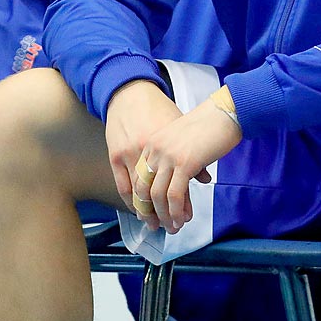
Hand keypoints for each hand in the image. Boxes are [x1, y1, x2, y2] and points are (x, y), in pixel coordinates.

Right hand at [104, 79, 183, 216]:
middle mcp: (150, 154)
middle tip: (172, 227)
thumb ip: (192, 154)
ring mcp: (130, 155)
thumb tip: (205, 178)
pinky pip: (123, 186)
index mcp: (169, 148)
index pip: (178, 184)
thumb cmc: (158, 110)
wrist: (131, 93)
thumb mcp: (180, 129)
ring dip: (147, 212)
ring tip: (155, 224)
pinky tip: (138, 210)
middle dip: (165, 214)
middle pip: (158, 194)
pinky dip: (131, 201)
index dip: (182, 204)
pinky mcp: (115, 156)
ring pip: (140, 194)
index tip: (187, 217)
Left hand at [133, 90, 241, 233]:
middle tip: (157, 225)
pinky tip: (182, 219)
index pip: (139, 177)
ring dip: (165, 215)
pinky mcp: (184, 163)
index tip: (149, 213)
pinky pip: (175, 194)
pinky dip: (177, 210)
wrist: (224, 113)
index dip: (143, 199)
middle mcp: (155, 150)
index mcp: (153, 144)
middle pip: (144, 188)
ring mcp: (168, 156)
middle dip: (150, 211)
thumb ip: (174, 159)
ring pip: (158, 195)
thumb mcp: (182, 141)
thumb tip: (176, 182)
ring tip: (173, 227)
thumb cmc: (209, 126)